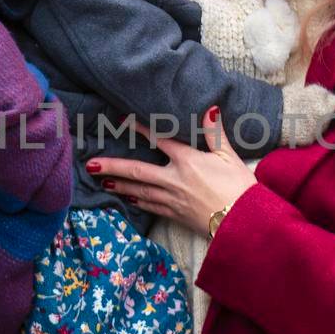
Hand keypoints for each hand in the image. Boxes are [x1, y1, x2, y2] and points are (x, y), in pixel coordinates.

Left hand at [86, 106, 257, 235]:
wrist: (244, 224)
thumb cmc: (240, 189)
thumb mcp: (229, 157)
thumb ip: (215, 133)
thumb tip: (210, 109)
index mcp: (188, 161)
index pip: (159, 140)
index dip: (140, 128)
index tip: (121, 120)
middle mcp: (174, 180)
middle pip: (137, 171)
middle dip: (112, 167)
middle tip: (90, 164)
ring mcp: (172, 199)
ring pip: (139, 191)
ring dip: (118, 185)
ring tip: (101, 181)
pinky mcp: (176, 215)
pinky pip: (151, 206)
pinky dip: (137, 201)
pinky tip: (127, 199)